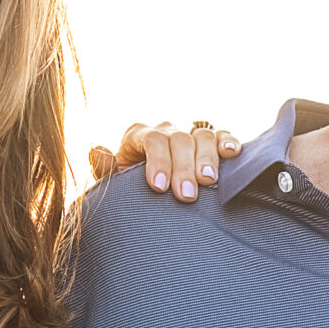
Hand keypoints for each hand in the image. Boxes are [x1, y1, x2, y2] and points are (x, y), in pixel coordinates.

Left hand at [86, 122, 239, 203]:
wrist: (149, 196)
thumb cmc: (129, 191)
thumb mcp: (113, 184)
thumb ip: (105, 169)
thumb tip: (96, 150)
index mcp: (140, 136)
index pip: (152, 140)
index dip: (158, 161)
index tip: (159, 188)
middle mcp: (167, 131)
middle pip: (180, 140)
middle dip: (183, 168)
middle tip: (186, 196)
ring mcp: (190, 136)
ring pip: (203, 136)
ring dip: (207, 159)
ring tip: (209, 182)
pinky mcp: (212, 144)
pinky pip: (223, 136)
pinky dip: (229, 142)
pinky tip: (232, 154)